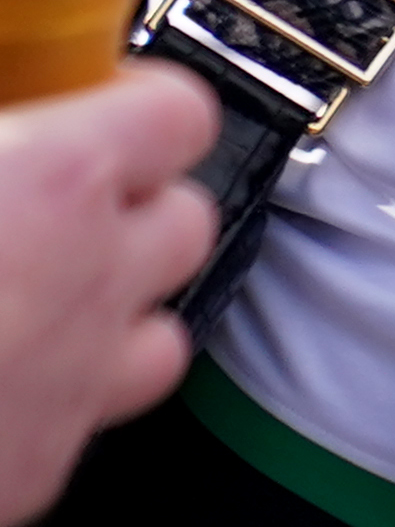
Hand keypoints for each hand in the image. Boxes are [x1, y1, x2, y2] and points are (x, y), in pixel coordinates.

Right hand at [0, 64, 216, 517]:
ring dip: (112, 306)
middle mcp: (89, 279)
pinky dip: (59, 394)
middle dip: (132, 208)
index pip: (177, 115)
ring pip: (158, 327)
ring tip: (35, 293)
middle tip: (53, 204)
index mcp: (55, 181)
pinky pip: (89, 418)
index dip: (140, 105)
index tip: (98, 101)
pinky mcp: (39, 469)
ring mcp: (74, 381)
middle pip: (183, 220)